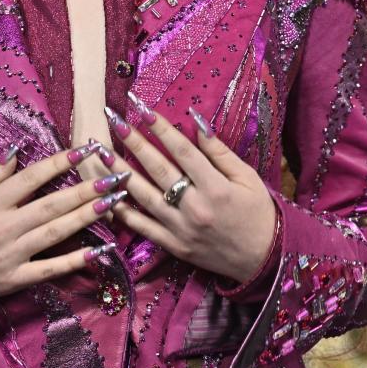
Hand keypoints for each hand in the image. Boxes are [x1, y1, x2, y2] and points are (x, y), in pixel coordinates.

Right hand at [0, 141, 131, 306]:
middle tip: (114, 176)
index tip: (85, 149)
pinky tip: (99, 251)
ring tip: (113, 202)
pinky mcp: (14, 280)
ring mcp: (10, 255)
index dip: (60, 162)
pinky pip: (49, 269)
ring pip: (55, 233)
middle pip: (51, 205)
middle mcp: (3, 227)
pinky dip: (75, 261)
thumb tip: (19, 153)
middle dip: (86, 189)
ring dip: (87, 217)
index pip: (32, 178)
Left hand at [101, 94, 276, 284]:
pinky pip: (144, 228)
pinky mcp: (174, 246)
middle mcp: (195, 207)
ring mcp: (181, 229)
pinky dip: (124, 212)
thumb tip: (195, 122)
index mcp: (216, 188)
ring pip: (144, 196)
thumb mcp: (247, 177)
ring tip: (102, 153)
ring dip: (121, 172)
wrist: (264, 258)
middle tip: (114, 121)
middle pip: (158, 169)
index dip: (161, 128)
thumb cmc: (258, 213)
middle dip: (134, 143)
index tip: (142, 109)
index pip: (182, 150)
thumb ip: (219, 152)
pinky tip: (108, 195)